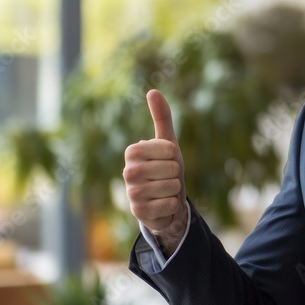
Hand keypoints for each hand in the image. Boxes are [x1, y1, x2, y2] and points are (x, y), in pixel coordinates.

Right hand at [123, 90, 187, 255]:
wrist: (165, 201)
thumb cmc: (165, 168)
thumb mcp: (167, 143)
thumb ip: (162, 118)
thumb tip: (153, 91)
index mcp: (133, 152)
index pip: (167, 148)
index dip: (173, 154)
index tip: (168, 158)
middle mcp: (127, 172)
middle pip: (171, 168)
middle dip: (177, 173)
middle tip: (167, 177)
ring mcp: (131, 193)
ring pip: (170, 187)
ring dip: (175, 189)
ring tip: (165, 190)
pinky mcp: (138, 213)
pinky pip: (169, 205)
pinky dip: (173, 204)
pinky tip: (163, 204)